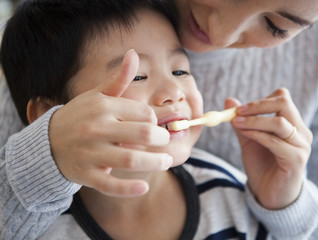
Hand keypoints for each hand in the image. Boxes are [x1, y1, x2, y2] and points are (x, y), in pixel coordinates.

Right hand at [49, 50, 172, 196]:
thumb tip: (133, 53)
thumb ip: (119, 78)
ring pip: (131, 159)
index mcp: (103, 106)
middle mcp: (97, 128)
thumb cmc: (81, 116)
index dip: (155, 121)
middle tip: (166, 142)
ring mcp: (90, 152)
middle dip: (162, 139)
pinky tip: (144, 187)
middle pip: (143, 134)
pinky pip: (110, 184)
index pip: (143, 113)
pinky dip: (129, 188)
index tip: (156, 126)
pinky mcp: (86, 174)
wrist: (47, 142)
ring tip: (165, 162)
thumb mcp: (97, 95)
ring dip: (155, 162)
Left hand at [226, 88, 312, 208]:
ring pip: (280, 123)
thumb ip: (241, 121)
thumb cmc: (261, 165)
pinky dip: (257, 135)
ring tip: (236, 123)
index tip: (239, 108)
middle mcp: (301, 132)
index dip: (261, 100)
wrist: (269, 194)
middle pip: (284, 103)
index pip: (282, 98)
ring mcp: (301, 146)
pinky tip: (244, 134)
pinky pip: (276, 142)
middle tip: (237, 111)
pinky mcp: (297, 160)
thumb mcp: (248, 139)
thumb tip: (229, 100)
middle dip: (258, 105)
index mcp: (292, 124)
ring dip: (254, 120)